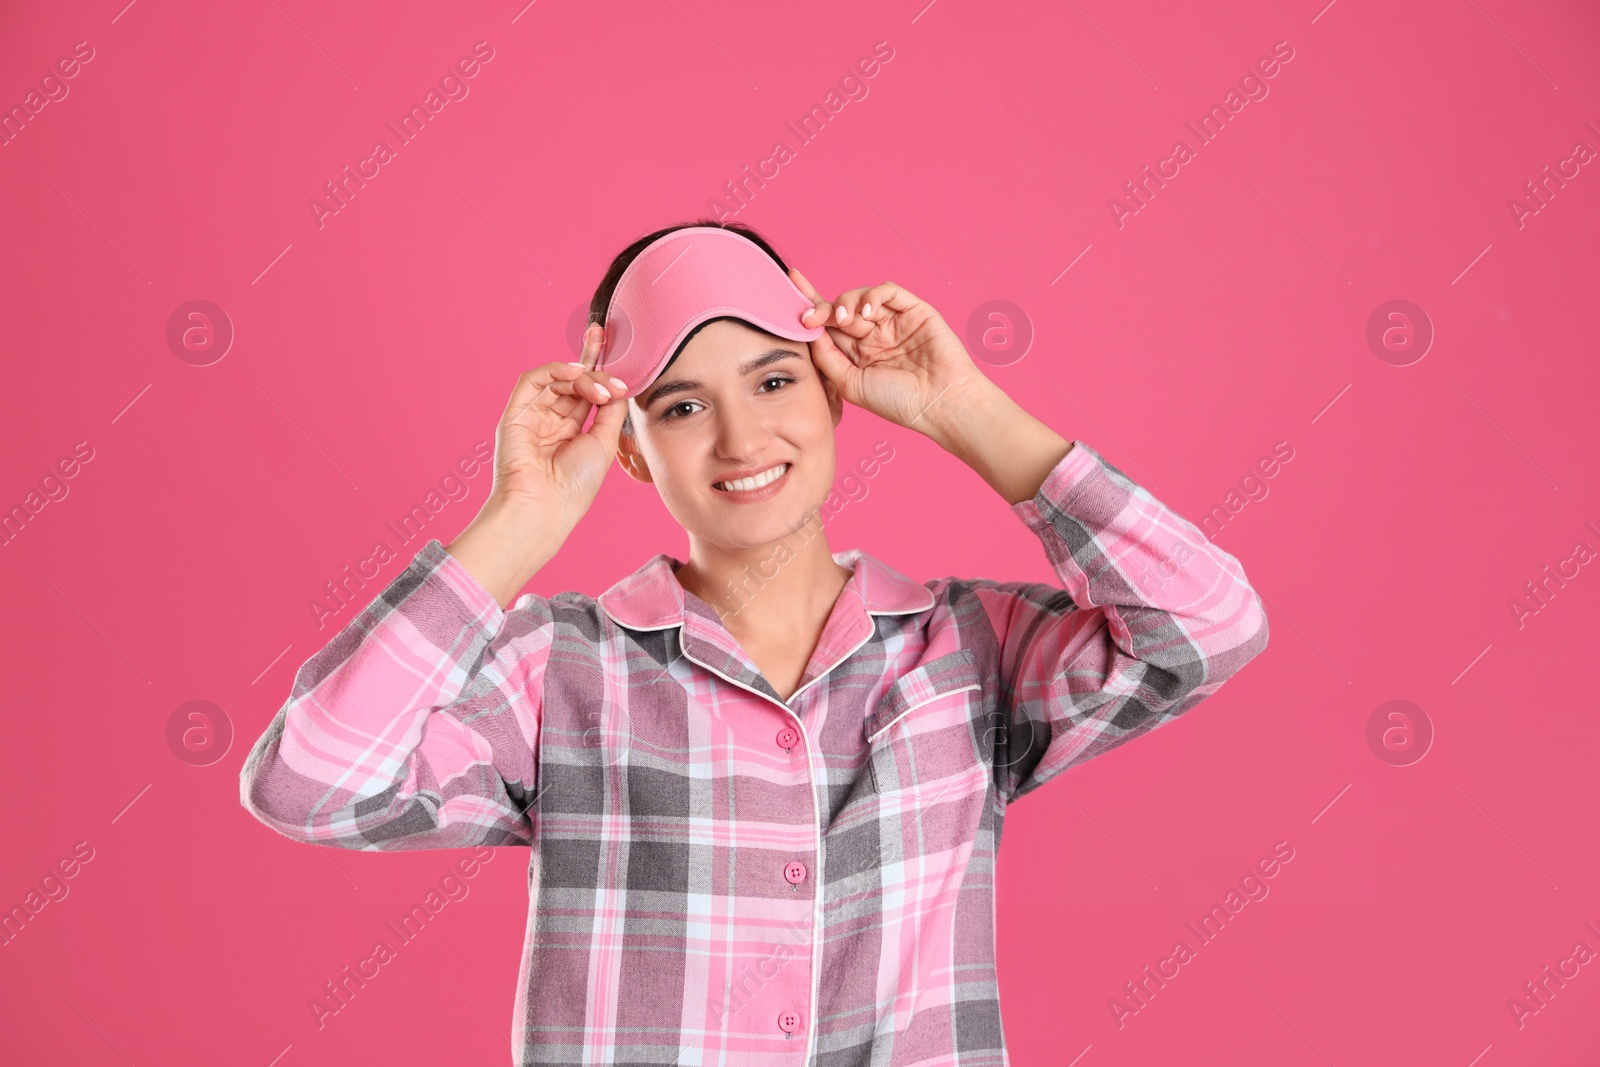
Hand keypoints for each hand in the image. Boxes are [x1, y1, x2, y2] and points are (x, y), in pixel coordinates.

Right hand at [446, 326, 628, 606]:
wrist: (544, 509)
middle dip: (595, 366)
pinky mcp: (515, 414)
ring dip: (583, 377)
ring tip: (600, 391)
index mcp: (573, 431)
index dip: (599, 367)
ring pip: (558, 379)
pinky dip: (555, 371)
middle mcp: (552, 421)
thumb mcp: (604, 443)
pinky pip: (533, 381)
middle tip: (616, 372)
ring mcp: (533, 416)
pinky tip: (575, 373)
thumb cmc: (575, 487)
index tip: (613, 344)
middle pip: (573, 381)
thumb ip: (610, 411)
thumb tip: (617, 383)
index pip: (586, 391)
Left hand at [788, 269, 988, 442]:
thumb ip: (826, 357)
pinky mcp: (914, 310)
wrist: (940, 402)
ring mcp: (894, 322)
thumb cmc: (898, 401)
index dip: (810, 306)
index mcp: (857, 355)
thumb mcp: (850, 384)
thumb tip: (808, 332)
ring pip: (861, 296)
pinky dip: (874, 295)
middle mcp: (874, 336)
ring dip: (846, 302)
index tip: (790, 286)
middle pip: (840, 308)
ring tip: (844, 319)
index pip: (828, 326)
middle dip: (823, 308)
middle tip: (811, 316)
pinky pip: (888, 291)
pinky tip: (867, 311)